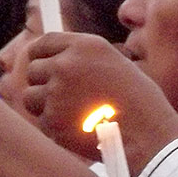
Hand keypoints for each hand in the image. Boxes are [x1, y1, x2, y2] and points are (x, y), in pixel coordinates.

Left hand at [23, 32, 177, 168]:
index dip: (38, 55)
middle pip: (33, 70)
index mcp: (85, 46)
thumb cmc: (138, 102)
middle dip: (42, 84)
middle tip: (60, 99)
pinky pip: (42, 121)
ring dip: (43, 106)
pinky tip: (78, 130)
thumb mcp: (113, 64)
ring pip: (30, 97)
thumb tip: (53, 63)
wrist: (147, 133)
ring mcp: (57, 92)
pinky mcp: (52, 119)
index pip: (44, 43)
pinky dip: (55, 128)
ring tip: (69, 115)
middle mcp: (66, 64)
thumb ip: (83, 60)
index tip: (40, 65)